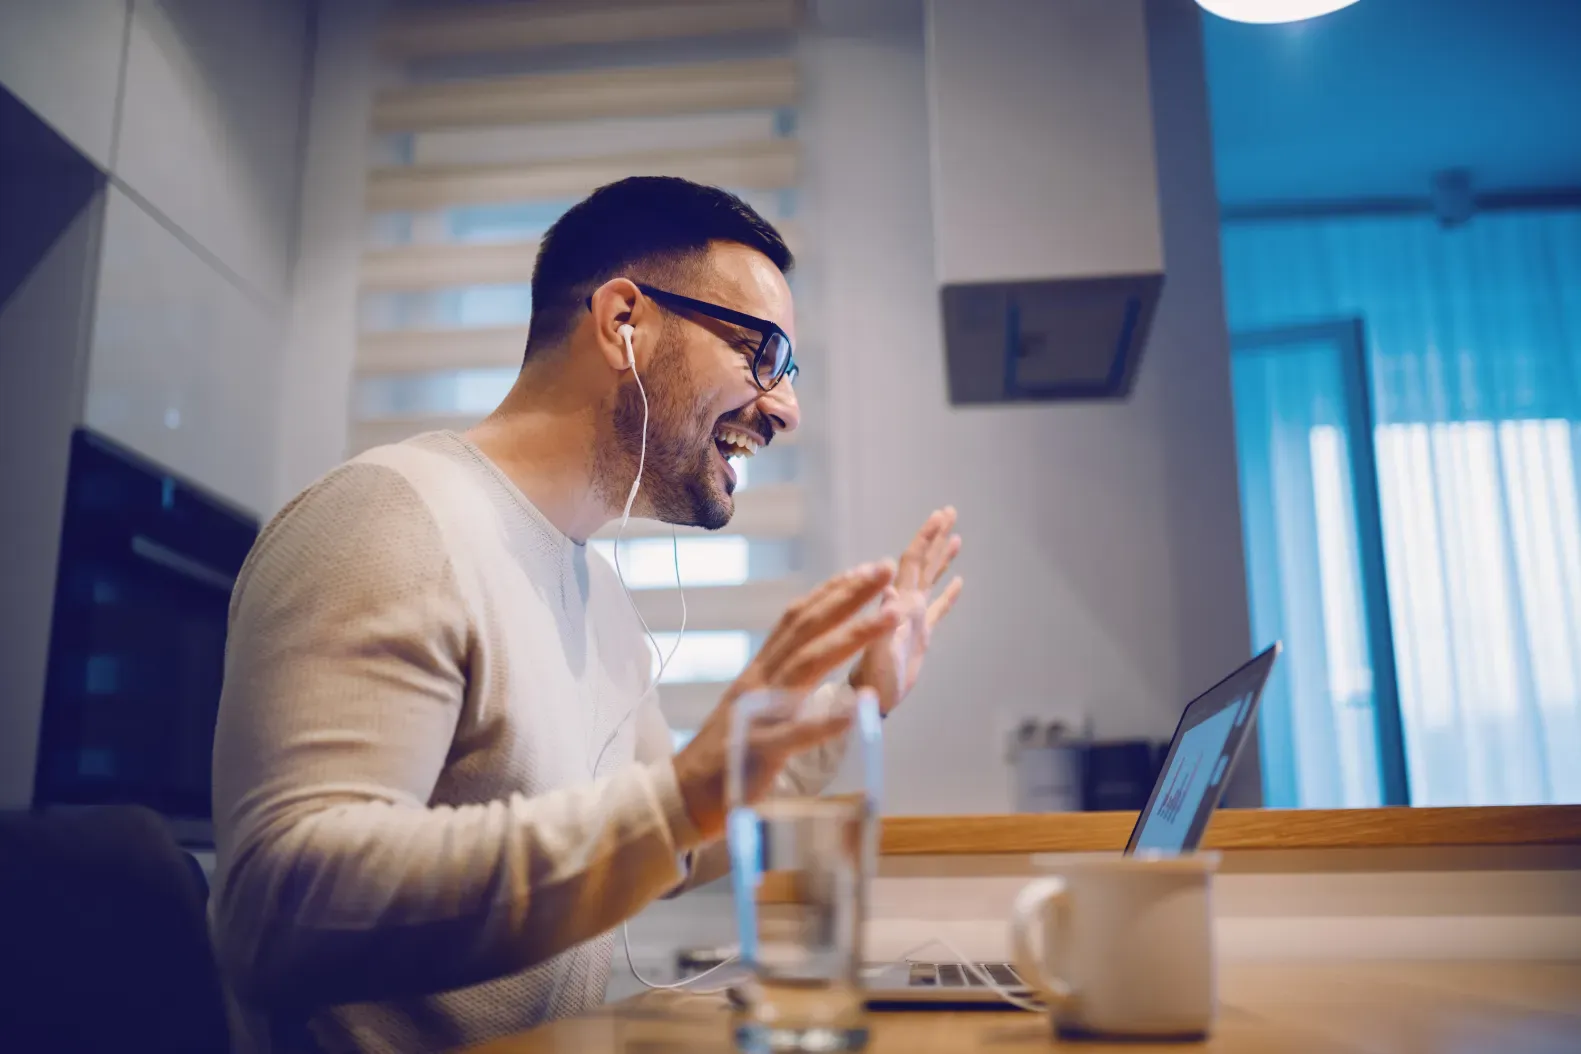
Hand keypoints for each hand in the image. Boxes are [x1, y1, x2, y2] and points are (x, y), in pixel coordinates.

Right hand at [673, 561, 900, 839]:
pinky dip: (830, 718)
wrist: (679, 796)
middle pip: (808, 628)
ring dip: (853, 636)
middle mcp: (760, 683)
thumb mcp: (752, 707)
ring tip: (890, 616)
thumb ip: (779, 685)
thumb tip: (810, 664)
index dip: (832, 591)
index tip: (864, 569)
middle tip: (885, 568)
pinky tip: (862, 706)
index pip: (797, 620)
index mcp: (761, 673)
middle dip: (849, 595)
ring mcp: (759, 715)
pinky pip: (799, 733)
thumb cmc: (723, 756)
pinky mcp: (760, 752)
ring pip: (809, 665)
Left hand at [848, 507, 963, 716]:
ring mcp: (911, 620)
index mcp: (897, 606)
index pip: (911, 564)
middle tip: (949, 511)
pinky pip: (936, 610)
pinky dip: (947, 595)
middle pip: (919, 564)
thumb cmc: (870, 684)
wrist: (864, 704)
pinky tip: (957, 583)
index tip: (939, 517)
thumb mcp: (878, 656)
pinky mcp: (917, 638)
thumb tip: (891, 592)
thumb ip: (884, 626)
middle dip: (933, 538)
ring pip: (928, 582)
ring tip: (956, 537)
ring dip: (941, 559)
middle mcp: (903, 607)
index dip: (925, 540)